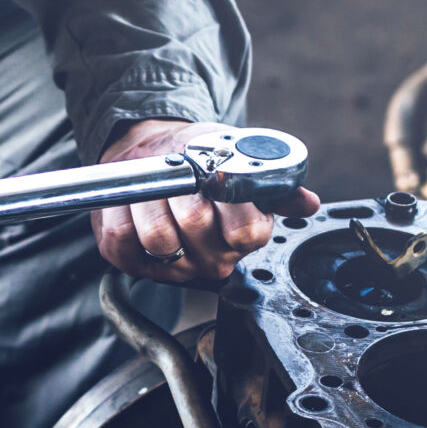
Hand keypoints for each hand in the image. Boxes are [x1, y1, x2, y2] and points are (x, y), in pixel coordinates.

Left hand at [92, 120, 320, 283]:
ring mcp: (172, 268)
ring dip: (149, 199)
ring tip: (154, 183)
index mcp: (245, 239)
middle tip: (177, 172)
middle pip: (195, 227)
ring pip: (157, 237)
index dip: (225, 199)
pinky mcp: (132, 263)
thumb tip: (307, 203)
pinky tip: (130, 198)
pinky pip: (121, 240)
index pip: (245, 232)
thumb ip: (272, 184)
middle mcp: (212, 261)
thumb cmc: (202, 160)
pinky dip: (119, 211)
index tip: (213, 174)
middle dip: (182, 190)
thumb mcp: (241, 161)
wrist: (159, 159)